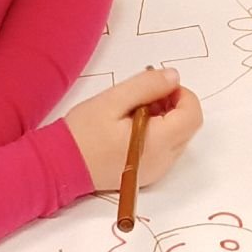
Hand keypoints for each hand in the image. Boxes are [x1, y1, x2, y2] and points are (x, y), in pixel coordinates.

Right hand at [67, 66, 203, 192]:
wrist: (59, 167)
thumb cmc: (82, 134)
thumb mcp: (112, 100)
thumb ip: (146, 86)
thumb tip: (174, 77)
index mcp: (157, 143)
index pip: (192, 115)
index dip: (182, 94)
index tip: (159, 85)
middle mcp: (163, 161)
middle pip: (188, 126)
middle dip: (174, 104)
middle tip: (145, 95)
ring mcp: (156, 171)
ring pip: (179, 137)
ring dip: (166, 118)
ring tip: (134, 110)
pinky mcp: (147, 174)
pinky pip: (165, 149)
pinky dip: (158, 132)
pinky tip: (131, 125)